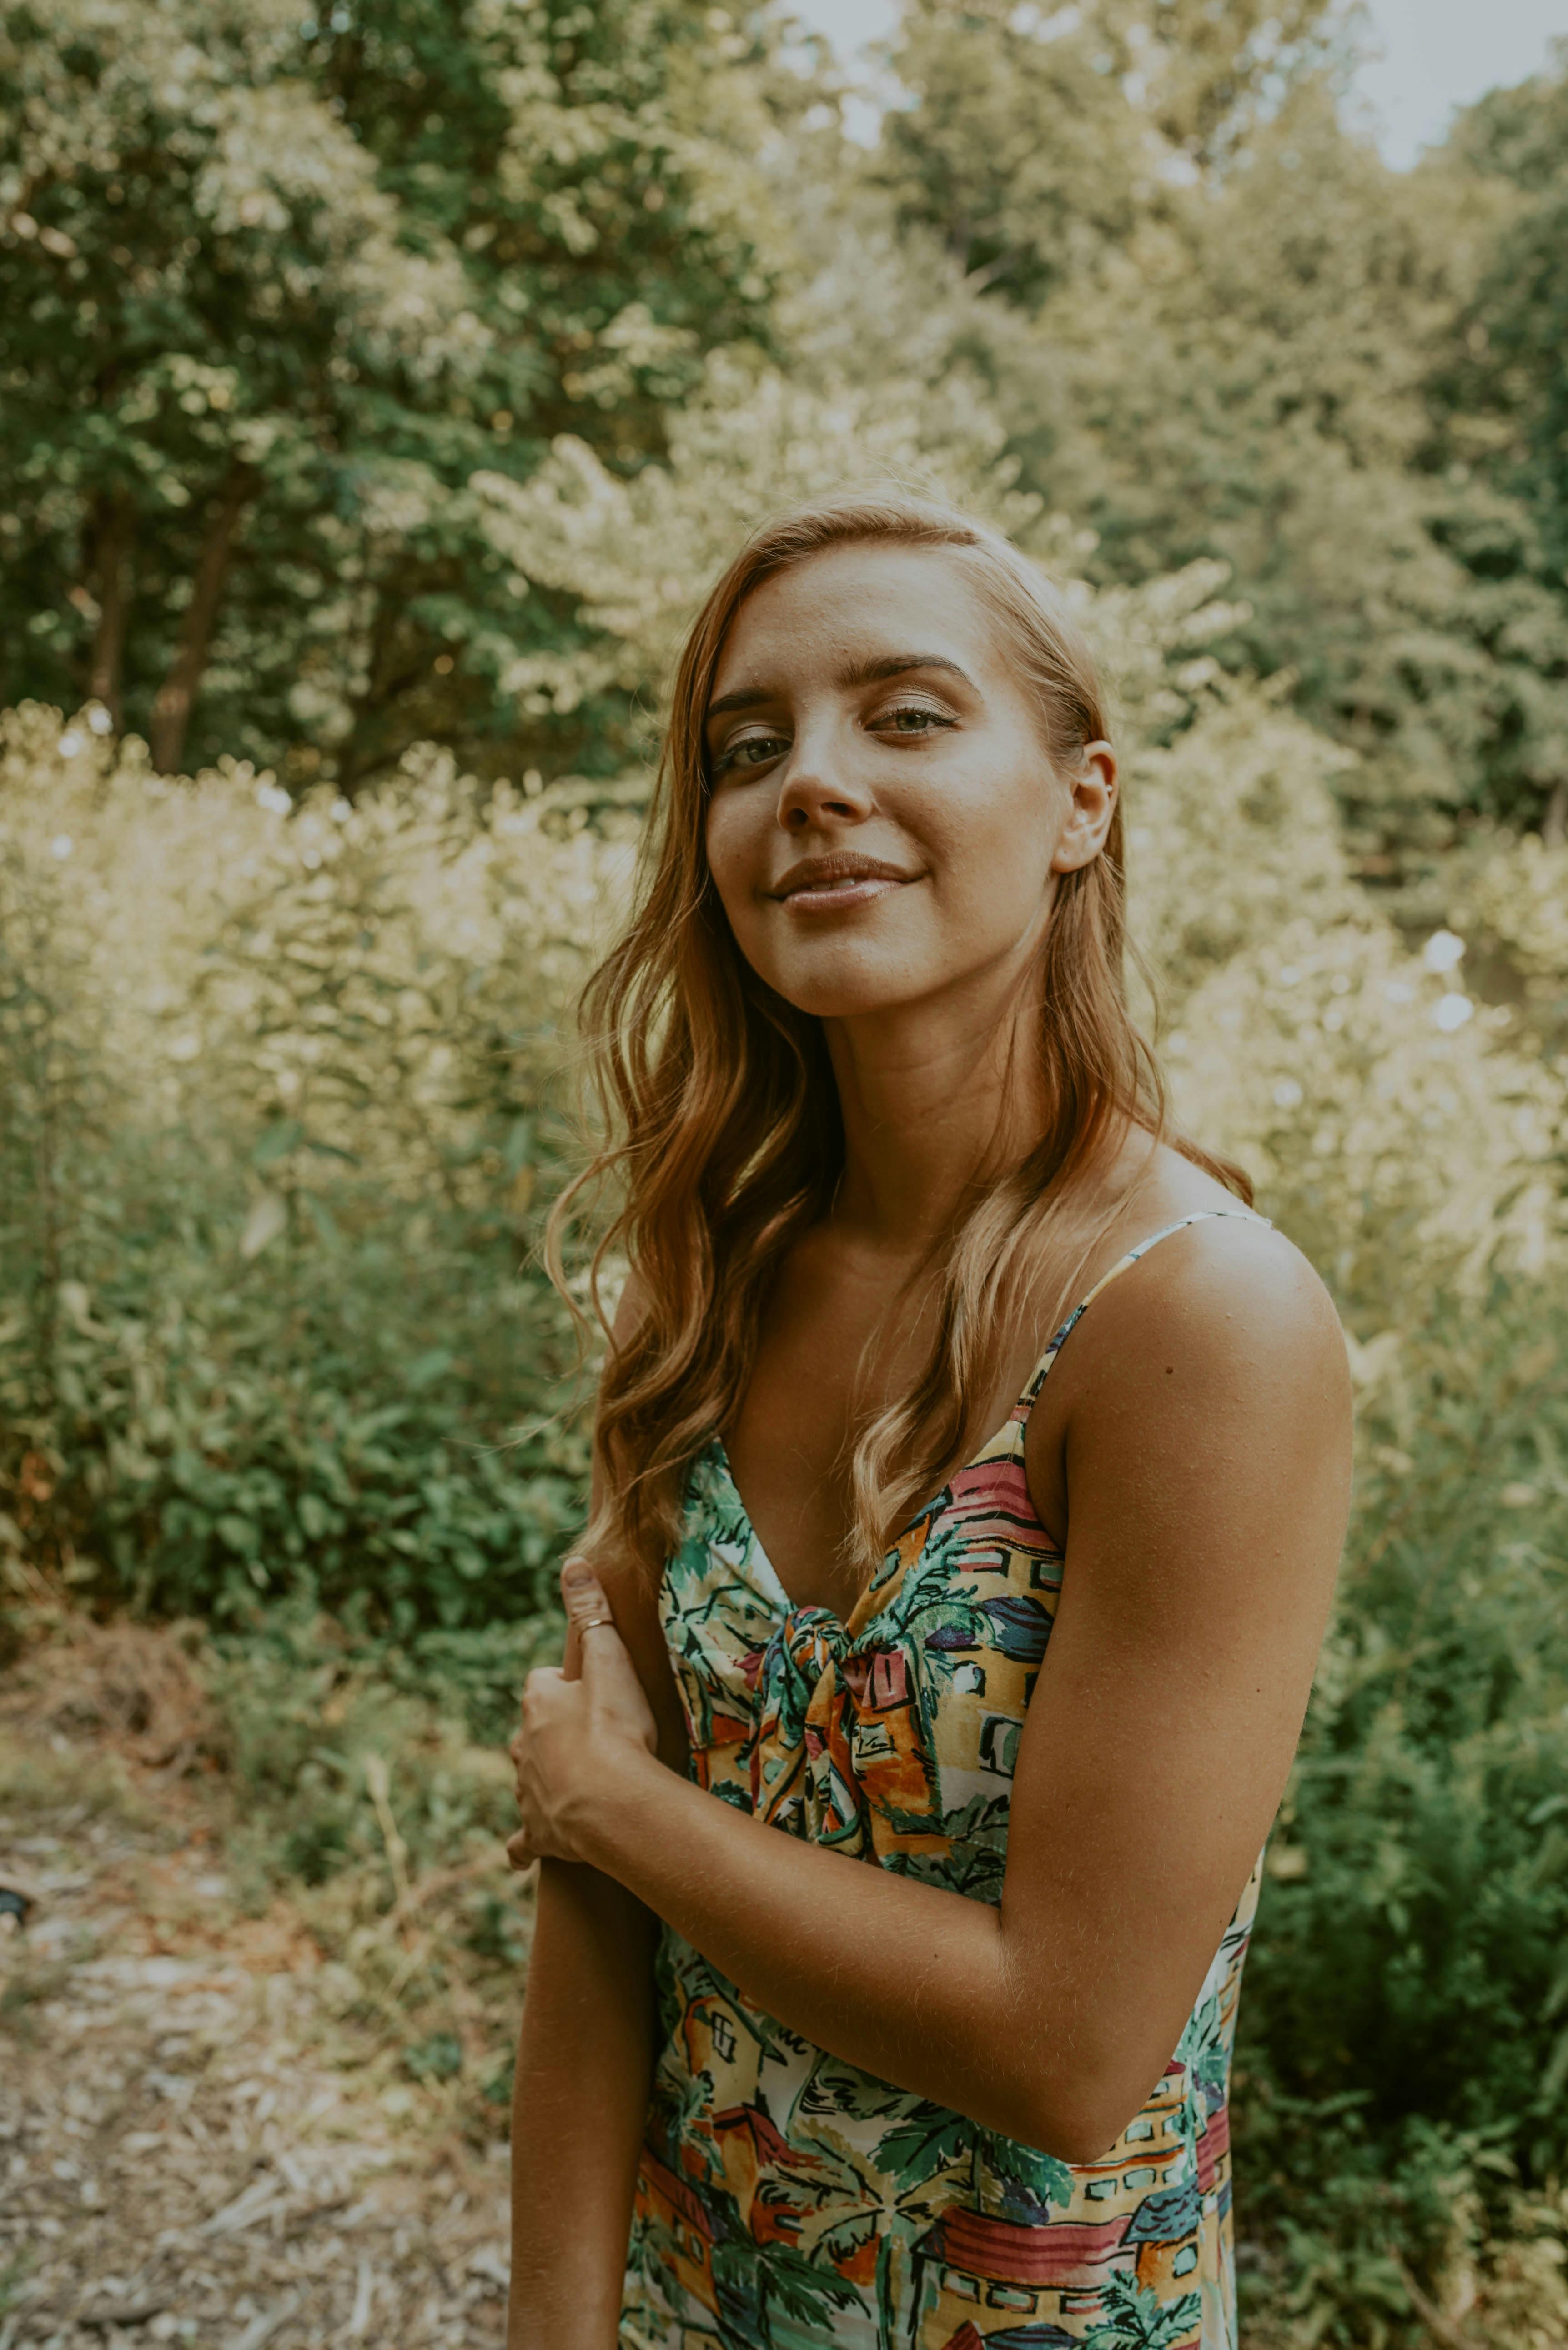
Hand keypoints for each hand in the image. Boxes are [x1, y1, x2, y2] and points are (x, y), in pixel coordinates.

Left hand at [506, 1558, 659, 1870]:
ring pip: (529, 1778)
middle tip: (593, 1738)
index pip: (543, 1683)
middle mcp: (522, 1744)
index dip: (567, 1686)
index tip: (592, 1693)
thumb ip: (592, 1612)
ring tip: (578, 1784)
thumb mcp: (610, 1661)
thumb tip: (573, 1562)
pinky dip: (524, 1843)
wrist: (610, 1803)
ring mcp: (527, 1791)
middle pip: (534, 1730)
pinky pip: (523, 1840)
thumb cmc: (615, 1728)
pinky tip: (523, 1852)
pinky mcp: (537, 1832)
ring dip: (547, 1778)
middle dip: (555, 1732)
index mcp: (538, 1702)